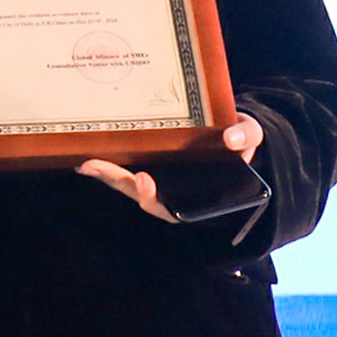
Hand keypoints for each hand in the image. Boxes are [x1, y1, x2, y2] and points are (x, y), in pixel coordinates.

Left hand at [78, 114, 262, 223]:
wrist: (233, 131)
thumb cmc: (239, 139)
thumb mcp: (250, 135)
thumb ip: (246, 137)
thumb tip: (232, 138)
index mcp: (196, 194)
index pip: (170, 205)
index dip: (154, 198)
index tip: (145, 183)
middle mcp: (173, 190)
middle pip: (141, 194)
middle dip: (118, 182)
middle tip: (95, 167)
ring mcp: (159, 177)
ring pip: (128, 184)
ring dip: (106, 175)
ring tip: (86, 163)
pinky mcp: (148, 162)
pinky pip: (126, 167)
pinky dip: (109, 162)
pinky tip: (88, 150)